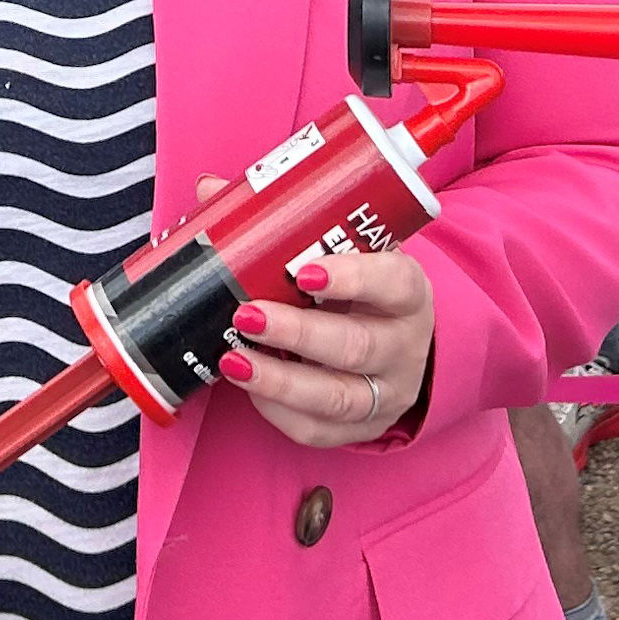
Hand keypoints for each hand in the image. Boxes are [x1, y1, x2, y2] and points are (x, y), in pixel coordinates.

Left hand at [222, 238, 436, 450]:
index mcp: (407, 291)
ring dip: (279, 380)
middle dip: (297, 333)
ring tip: (233, 359)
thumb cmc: (359, 289)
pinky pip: (319, 430)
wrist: (398, 343)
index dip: (354, 278)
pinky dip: (278, 410)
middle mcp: (405, 346)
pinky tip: (248, 386)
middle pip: (356, 345)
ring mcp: (387, 393)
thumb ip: (289, 224)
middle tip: (247, 315)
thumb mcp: (346, 252)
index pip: (394, 283)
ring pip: (337, 396)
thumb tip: (210, 189)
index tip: (305, 271)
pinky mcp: (363, 428)